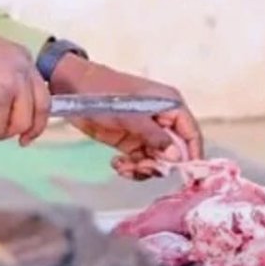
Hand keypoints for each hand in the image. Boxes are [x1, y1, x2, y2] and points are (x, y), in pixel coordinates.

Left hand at [48, 54, 202, 178]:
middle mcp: (162, 120)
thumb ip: (154, 136)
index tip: (185, 176)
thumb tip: (176, 157)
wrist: (73, 89)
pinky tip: (118, 164)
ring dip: (143, 169)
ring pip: (158, 160)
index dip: (192, 155)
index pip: (191, 133)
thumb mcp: (129, 116)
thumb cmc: (103, 93)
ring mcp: (146, 132)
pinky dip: (132, 168)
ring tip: (125, 167)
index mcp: (169, 105)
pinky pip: (141, 161)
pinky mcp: (131, 141)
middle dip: (160, 165)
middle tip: (141, 167)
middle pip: (175, 152)